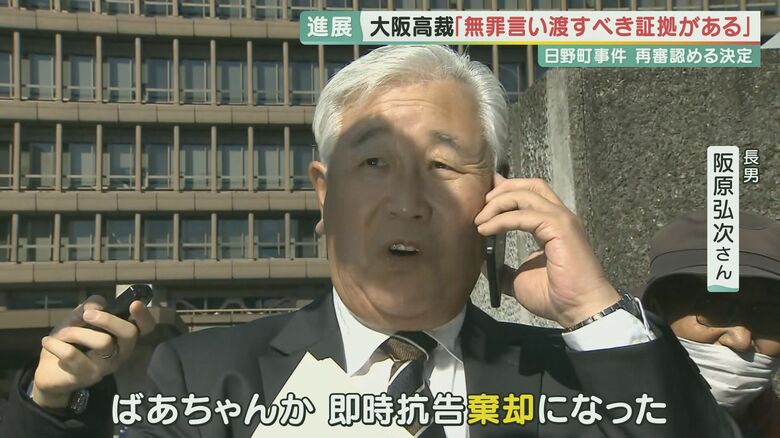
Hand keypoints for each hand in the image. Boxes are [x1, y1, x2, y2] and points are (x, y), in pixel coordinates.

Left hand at [31, 295, 155, 408]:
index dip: (144, 316)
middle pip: (129, 334)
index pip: (146, 328)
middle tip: (87, 315)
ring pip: (103, 342)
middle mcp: (120, 353)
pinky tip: (48, 342)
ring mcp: (106, 367)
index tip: (134, 303)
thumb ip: (89, 307)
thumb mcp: (78, 318)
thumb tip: (96, 306)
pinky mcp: (87, 377)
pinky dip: (56, 344)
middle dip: (109, 320)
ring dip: (76, 332)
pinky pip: (73, 355)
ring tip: (61, 334)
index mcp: (122, 337)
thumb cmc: (70, 341)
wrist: (49, 370)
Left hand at [474, 175, 619, 327]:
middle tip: (481, 203)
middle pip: (531, 185)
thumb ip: (503, 268)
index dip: (507, 191)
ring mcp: (561, 220)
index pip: (531, 195)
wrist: (578, 309)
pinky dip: (502, 219)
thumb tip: (482, 263)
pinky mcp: (560, 227)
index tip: (483, 198)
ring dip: (498, 203)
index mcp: (552, 225)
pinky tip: (485, 229)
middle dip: (503, 189)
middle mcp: (559, 217)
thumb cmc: (554, 296)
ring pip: (526, 194)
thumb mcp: (519, 279)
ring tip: (479, 220)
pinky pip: (524, 215)